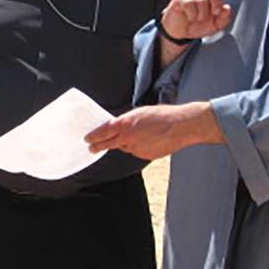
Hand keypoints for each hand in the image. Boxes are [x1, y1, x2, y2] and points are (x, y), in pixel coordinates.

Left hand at [86, 102, 223, 159]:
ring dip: (126, 143)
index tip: (87, 139)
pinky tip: (148, 139)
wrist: (181, 126)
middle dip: (99, 146)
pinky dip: (138, 147)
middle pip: (109, 144)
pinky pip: (137, 151)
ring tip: (139, 134)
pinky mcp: (145, 156)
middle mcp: (128, 138)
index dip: (93, 136)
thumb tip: (116, 128)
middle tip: (91, 148)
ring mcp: (137, 149)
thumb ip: (126, 122)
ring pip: (125, 147)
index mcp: (125, 124)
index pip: (103, 132)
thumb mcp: (139, 113)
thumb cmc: (162, 115)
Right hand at [160, 0, 241, 42]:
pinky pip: (190, 5)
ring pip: (202, 0)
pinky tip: (189, 17)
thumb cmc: (199, 24)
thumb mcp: (216, 25)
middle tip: (216, 13)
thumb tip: (227, 8)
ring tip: (198, 18)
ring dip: (202, 15)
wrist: (180, 32)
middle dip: (217, 0)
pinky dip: (192, 16)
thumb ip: (224, 18)